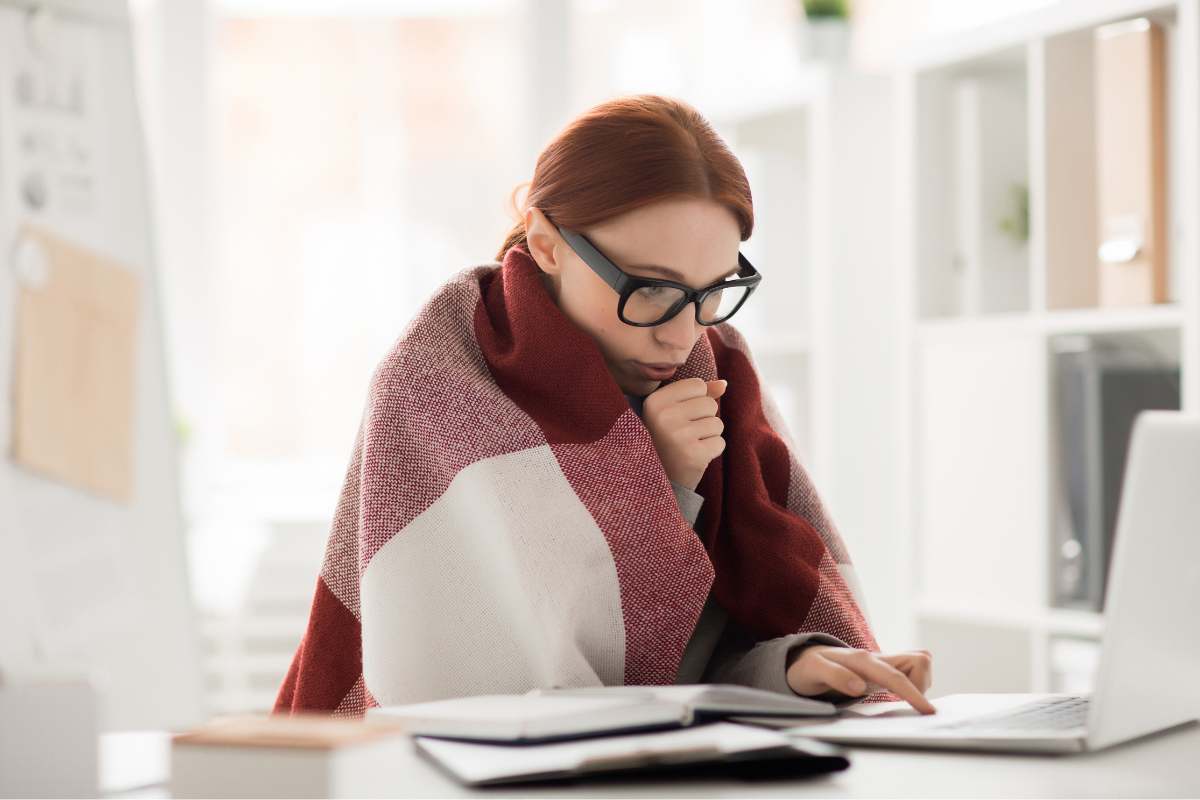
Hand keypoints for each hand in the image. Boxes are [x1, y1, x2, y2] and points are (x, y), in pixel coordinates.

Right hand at [642, 377, 727, 491]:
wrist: (656, 480)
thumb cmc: (666, 441)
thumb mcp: (672, 412)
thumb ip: (697, 395)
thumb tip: (724, 383)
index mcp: (654, 401)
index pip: (697, 385)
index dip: (695, 401)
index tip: (678, 417)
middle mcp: (663, 416)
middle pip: (709, 404)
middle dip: (703, 419)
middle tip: (684, 435)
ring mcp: (678, 436)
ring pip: (717, 423)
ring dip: (708, 436)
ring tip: (689, 445)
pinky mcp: (693, 455)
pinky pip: (720, 443)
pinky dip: (712, 451)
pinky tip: (694, 456)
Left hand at [786, 646, 935, 714]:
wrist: (804, 659)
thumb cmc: (809, 667)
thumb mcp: (814, 671)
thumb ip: (835, 676)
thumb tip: (860, 686)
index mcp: (862, 660)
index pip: (896, 676)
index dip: (914, 694)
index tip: (928, 711)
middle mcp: (876, 658)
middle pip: (920, 660)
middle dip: (922, 685)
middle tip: (904, 703)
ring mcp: (882, 662)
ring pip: (919, 664)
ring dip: (918, 683)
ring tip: (897, 698)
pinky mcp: (884, 669)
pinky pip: (911, 672)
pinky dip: (913, 684)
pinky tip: (897, 695)